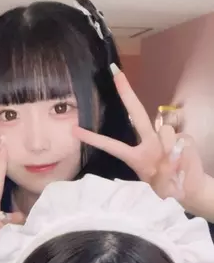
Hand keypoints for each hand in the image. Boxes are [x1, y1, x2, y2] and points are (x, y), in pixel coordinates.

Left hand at [73, 68, 208, 204]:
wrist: (189, 189)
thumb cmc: (166, 185)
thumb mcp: (155, 185)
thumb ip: (157, 170)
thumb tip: (169, 149)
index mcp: (134, 154)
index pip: (111, 144)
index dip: (93, 138)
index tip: (74, 130)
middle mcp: (148, 141)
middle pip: (137, 114)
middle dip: (127, 94)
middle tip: (115, 73)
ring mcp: (167, 138)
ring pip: (166, 131)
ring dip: (171, 148)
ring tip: (174, 165)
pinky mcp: (185, 138)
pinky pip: (182, 140)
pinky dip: (184, 151)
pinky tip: (184, 159)